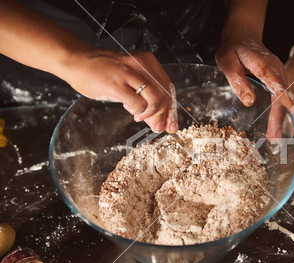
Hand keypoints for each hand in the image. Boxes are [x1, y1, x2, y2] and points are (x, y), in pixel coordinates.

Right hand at [62, 48, 176, 132]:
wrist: (76, 60)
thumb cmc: (102, 70)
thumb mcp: (129, 80)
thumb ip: (145, 98)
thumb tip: (159, 120)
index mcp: (147, 61)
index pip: (168, 88)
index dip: (172, 109)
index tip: (171, 123)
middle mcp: (140, 65)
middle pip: (164, 95)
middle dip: (163, 116)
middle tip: (158, 126)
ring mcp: (128, 74)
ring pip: (154, 100)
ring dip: (150, 114)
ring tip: (140, 116)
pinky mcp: (116, 85)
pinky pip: (137, 104)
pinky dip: (137, 111)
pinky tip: (130, 109)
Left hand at [215, 29, 293, 138]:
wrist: (243, 35)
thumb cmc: (232, 49)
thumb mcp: (226, 61)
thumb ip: (237, 80)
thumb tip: (249, 101)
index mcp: (264, 65)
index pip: (279, 86)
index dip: (288, 102)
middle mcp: (276, 70)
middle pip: (282, 97)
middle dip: (280, 119)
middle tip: (275, 138)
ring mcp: (279, 73)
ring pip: (283, 98)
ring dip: (280, 117)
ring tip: (275, 136)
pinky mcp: (278, 78)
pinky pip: (282, 96)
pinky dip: (281, 110)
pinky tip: (276, 123)